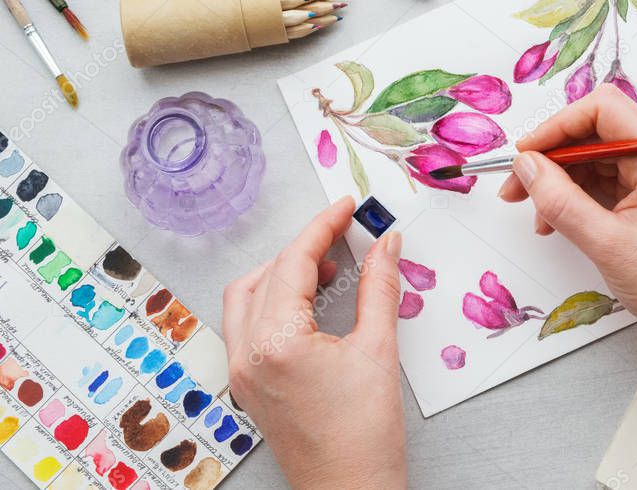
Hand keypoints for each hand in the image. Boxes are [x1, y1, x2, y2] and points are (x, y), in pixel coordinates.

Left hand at [223, 198, 406, 489]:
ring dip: (284, 272)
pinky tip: (311, 301)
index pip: (294, 262)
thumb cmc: (364, 436)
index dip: (323, 226)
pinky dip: (275, 299)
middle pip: (267, 274)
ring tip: (329, 267)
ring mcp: (243, 371)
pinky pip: (249, 322)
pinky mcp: (249, 384)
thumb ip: (379, 288)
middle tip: (345, 233)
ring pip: (248, 295)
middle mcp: (247, 353)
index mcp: (275, 342)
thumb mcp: (379, 350)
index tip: (346, 207)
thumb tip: (386, 245)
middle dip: (306, 246)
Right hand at [498, 85, 636, 351]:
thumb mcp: (604, 244)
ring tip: (540, 217)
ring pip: (600, 156)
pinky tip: (562, 220)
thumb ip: (559, 200)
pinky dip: (583, 194)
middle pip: (598, 131)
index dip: (557, 126)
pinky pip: (613, 178)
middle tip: (517, 188)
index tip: (526, 156)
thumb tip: (526, 165)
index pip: (604, 110)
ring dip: (565, 180)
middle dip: (554, 157)